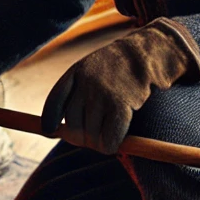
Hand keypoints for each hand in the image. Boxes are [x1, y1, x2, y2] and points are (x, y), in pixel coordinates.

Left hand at [40, 19, 199, 154]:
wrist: (149, 54)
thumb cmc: (122, 67)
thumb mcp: (94, 69)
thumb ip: (77, 92)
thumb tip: (55, 129)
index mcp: (77, 72)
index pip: (55, 101)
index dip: (50, 120)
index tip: (50, 132)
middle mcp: (85, 83)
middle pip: (72, 124)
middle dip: (80, 138)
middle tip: (92, 140)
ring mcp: (102, 93)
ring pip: (90, 134)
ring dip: (97, 144)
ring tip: (106, 140)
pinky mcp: (121, 104)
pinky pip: (109, 137)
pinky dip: (110, 146)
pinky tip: (114, 144)